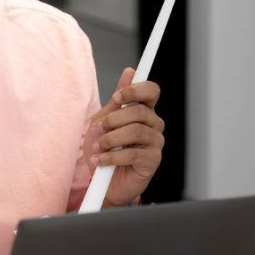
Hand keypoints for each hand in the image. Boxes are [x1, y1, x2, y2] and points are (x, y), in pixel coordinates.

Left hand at [83, 68, 163, 205]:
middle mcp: (153, 125)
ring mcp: (155, 143)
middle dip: (115, 119)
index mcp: (143, 111)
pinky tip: (101, 161)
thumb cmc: (104, 149)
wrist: (101, 181)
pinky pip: (133, 153)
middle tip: (100, 128)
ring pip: (137, 131)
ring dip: (111, 138)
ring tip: (98, 147)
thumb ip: (116, 101)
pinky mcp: (152, 161)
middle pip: (141, 111)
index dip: (136, 89)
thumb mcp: (104, 121)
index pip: (151, 91)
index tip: (117, 96)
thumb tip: (129, 72)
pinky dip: (112, 157)